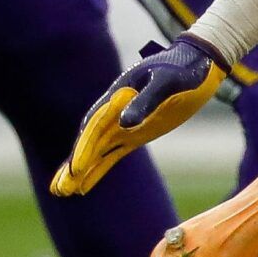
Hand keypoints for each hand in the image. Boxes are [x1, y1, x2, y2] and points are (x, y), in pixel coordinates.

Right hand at [51, 34, 228, 196]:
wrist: (199, 63)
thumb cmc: (185, 69)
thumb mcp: (168, 82)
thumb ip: (147, 101)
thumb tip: (124, 123)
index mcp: (119, 94)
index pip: (96, 125)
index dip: (84, 148)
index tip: (75, 169)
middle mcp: (116, 110)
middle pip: (90, 140)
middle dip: (75, 164)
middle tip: (58, 189)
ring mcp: (125, 123)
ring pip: (96, 150)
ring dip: (79, 170)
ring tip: (60, 192)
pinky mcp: (136, 133)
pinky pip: (112, 153)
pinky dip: (97, 168)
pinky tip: (83, 186)